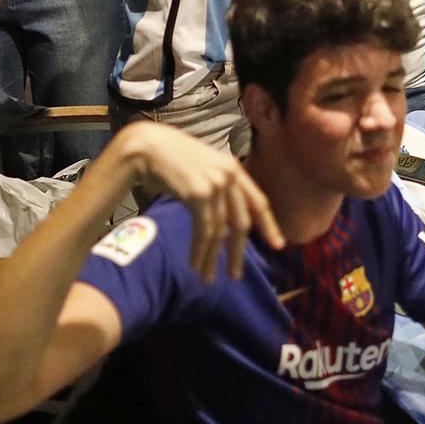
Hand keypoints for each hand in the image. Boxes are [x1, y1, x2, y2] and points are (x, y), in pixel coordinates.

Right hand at [112, 121, 283, 279]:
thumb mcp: (204, 168)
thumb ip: (219, 188)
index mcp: (234, 168)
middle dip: (237, 252)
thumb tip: (225, 221)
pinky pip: (203, 231)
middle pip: (241, 223)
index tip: (278, 246)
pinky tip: (195, 264)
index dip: (269, 225)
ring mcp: (215, 184)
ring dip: (212, 258)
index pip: (259, 201)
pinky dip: (199, 251)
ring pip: (219, 232)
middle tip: (235, 275)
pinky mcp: (198, 194)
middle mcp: (229, 175)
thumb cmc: (170, 157)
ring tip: (207, 277)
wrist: (146, 146)